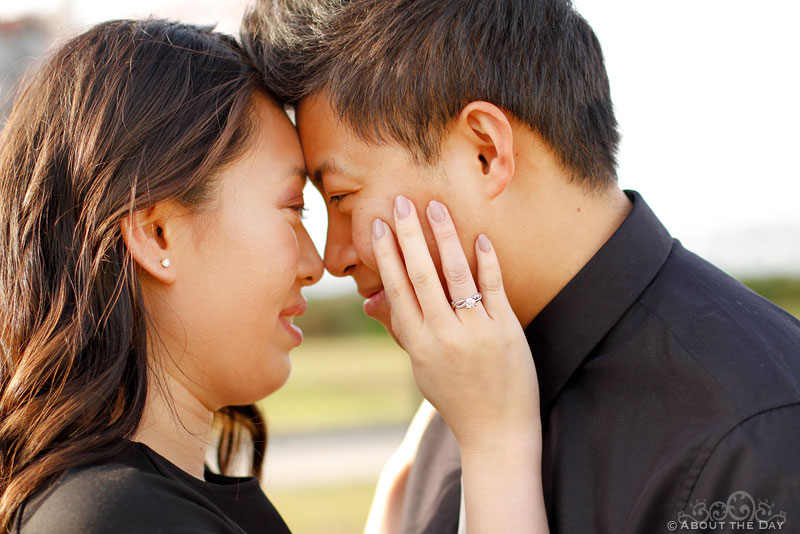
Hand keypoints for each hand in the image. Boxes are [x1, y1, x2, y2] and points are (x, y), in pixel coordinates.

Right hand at [371, 196, 539, 452]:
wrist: (496, 431)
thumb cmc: (455, 397)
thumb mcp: (420, 367)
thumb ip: (400, 328)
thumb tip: (370, 300)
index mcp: (419, 344)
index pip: (398, 290)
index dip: (388, 255)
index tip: (381, 226)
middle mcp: (444, 335)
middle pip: (422, 275)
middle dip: (409, 236)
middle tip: (401, 203)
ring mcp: (477, 331)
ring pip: (456, 275)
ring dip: (444, 238)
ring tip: (436, 208)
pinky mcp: (507, 330)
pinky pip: (494, 288)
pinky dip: (486, 262)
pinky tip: (480, 237)